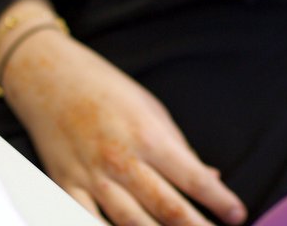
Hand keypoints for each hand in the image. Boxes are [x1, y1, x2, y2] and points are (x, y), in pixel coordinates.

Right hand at [0, 27, 246, 225]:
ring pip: (131, 224)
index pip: (192, 176)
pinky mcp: (66, 187)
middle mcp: (121, 160)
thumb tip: (211, 177)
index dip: (218, 200)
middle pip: (166, 207)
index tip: (238, 214)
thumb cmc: (105, 87)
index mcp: (147, 135)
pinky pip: (86, 222)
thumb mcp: (149, 107)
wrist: (48, 75)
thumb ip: (179, 146)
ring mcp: (92, 177)